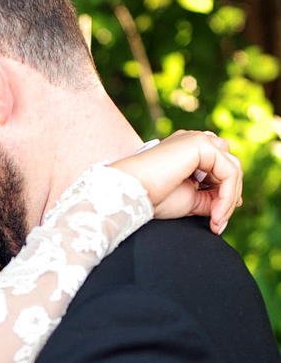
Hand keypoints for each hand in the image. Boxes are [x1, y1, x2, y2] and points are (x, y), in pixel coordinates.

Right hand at [109, 130, 242, 234]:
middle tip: (218, 223)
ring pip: (233, 168)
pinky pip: (229, 172)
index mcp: (188, 150)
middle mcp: (194, 140)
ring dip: (229, 198)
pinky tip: (216, 214)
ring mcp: (198, 139)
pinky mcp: (201, 144)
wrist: (129, 193)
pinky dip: (227, 195)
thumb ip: (210, 197)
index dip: (225, 193)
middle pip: (229, 166)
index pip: (220, 168)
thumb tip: (233, 202)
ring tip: (216, 221)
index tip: (217, 220)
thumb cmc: (151, 197)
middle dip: (229, 196)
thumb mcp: (189, 199)